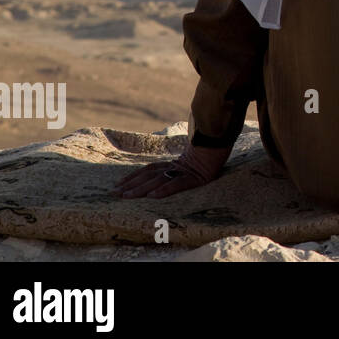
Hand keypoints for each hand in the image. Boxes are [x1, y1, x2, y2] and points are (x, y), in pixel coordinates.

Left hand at [112, 141, 231, 198]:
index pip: (148, 170)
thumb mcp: (191, 156)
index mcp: (173, 163)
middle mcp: (175, 167)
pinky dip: (164, 190)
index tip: (119, 184)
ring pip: (158, 181)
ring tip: (127, 196)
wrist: (222, 141)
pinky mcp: (194, 178)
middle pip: (148, 176)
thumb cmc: (210, 148)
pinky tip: (152, 197)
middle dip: (131, 185)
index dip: (133, 176)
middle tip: (115, 193)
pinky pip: (176, 185)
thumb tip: (171, 161)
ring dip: (141, 189)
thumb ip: (181, 158)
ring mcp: (184, 172)